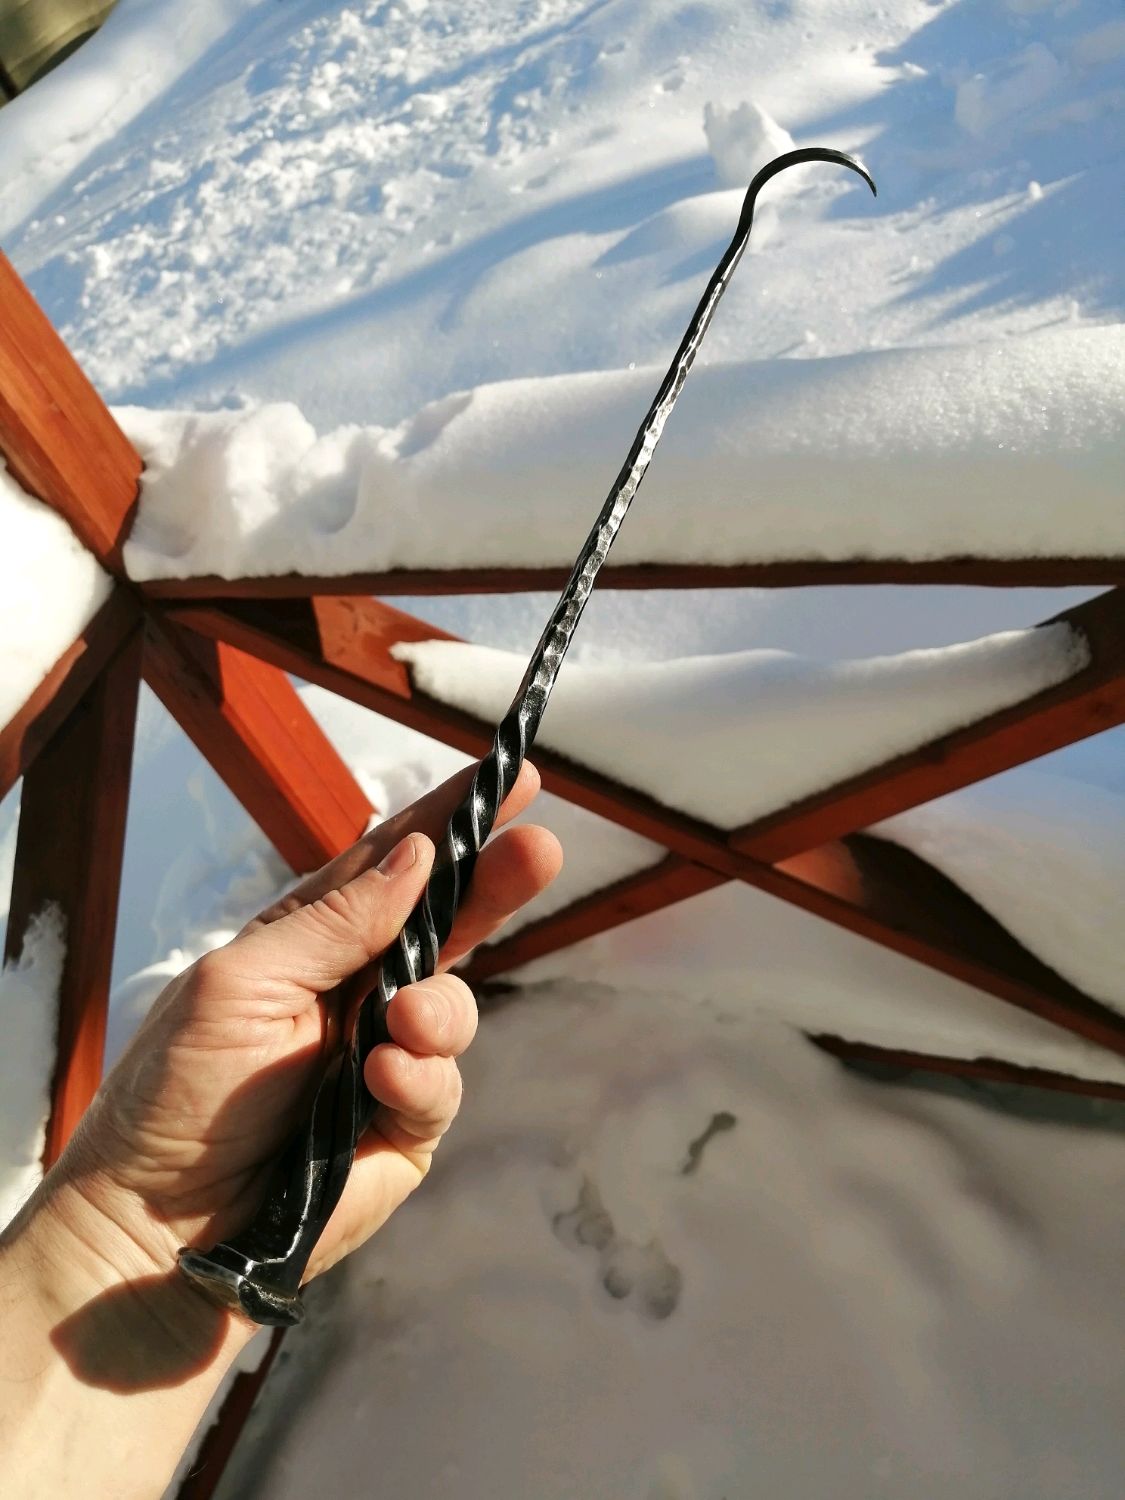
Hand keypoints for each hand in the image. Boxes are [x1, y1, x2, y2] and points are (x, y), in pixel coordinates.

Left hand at [50, 761, 558, 1299]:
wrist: (158, 1227)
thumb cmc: (177, 1095)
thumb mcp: (240, 983)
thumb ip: (333, 921)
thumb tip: (417, 857)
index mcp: (310, 940)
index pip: (391, 865)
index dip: (451, 820)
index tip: (513, 777)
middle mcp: (356, 990)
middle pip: (446, 922)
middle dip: (494, 884)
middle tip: (539, 850)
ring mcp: (384, 1057)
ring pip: (454, 1007)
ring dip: (438, 1009)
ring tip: (397, 1027)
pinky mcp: (402, 1124)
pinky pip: (442, 1085)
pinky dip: (420, 1077)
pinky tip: (382, 1081)